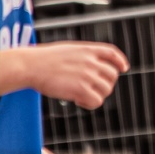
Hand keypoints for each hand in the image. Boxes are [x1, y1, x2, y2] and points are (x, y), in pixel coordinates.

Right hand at [0, 42, 128, 107]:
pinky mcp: (81, 89)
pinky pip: (97, 101)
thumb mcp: (67, 50)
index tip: (124, 68)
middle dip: (105, 84)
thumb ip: (82, 57)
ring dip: (96, 95)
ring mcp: (87, 75)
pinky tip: (77, 100)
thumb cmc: (43, 60)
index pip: (112, 53)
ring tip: (80, 95)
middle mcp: (90, 61)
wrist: (30, 66)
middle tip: (90, 89)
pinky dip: (89, 104)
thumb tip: (92, 68)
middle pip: (112, 75)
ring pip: (106, 90)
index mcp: (87, 49)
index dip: (120, 61)